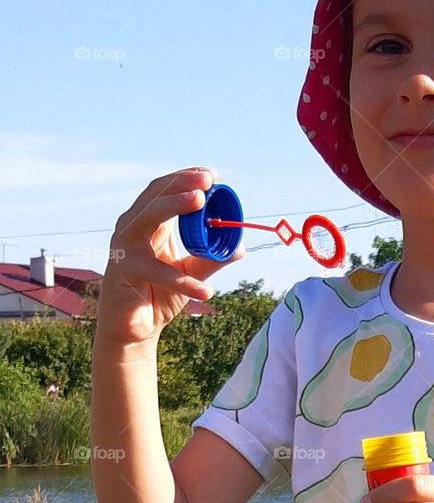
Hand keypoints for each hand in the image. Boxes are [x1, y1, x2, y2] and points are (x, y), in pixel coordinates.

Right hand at [97, 166, 244, 347]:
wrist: (134, 328)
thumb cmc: (160, 293)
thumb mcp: (192, 272)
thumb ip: (213, 257)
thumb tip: (240, 247)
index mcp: (149, 222)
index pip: (164, 190)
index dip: (186, 178)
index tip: (211, 174)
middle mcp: (133, 228)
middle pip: (155, 195)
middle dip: (181, 183)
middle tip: (207, 180)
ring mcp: (124, 247)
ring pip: (148, 218)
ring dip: (175, 206)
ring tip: (200, 201)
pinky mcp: (123, 271)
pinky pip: (157, 271)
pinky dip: (182, 280)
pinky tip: (206, 291)